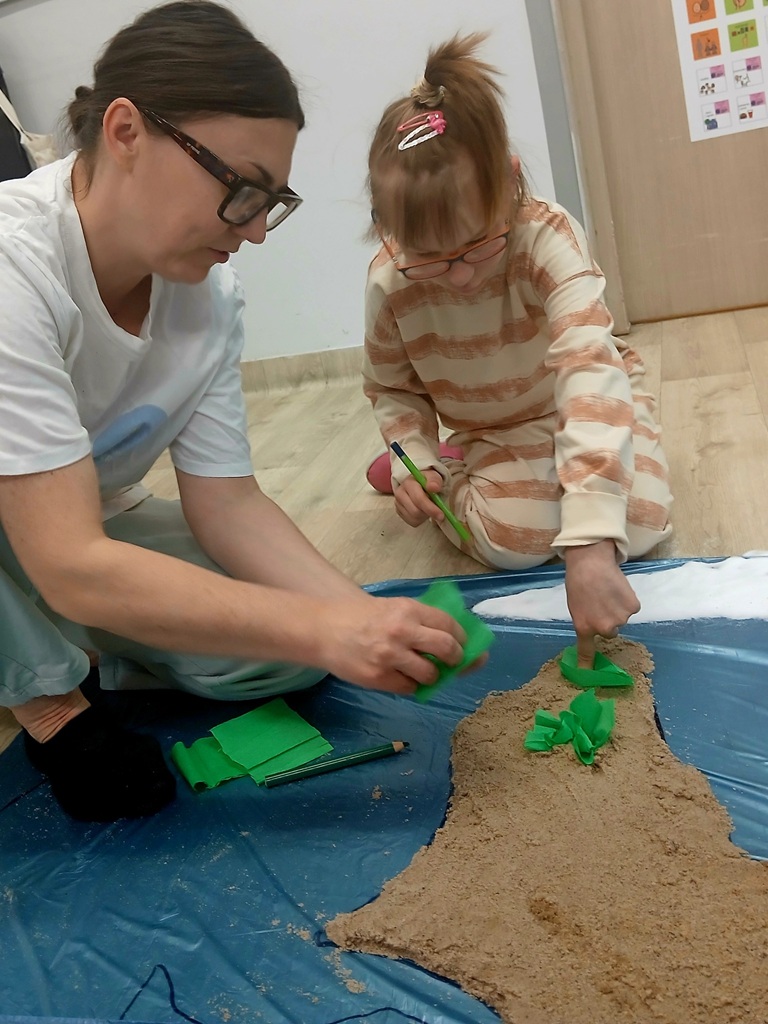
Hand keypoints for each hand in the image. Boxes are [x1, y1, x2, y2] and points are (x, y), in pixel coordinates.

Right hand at [317, 593, 468, 693]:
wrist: (324, 630)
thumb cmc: (361, 618)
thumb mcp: (392, 608)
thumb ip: (420, 620)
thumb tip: (455, 639)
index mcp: (408, 610)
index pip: (450, 625)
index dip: (463, 638)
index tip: (465, 645)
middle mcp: (402, 631)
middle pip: (447, 649)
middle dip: (457, 659)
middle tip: (453, 663)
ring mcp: (390, 657)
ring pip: (430, 674)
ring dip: (433, 676)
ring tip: (424, 672)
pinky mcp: (379, 678)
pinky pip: (409, 688)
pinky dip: (411, 685)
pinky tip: (402, 677)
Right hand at [394, 471, 444, 527]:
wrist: (419, 483)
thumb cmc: (427, 481)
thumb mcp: (434, 477)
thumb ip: (435, 481)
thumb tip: (434, 487)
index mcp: (408, 483)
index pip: (418, 499)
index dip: (430, 508)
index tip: (441, 515)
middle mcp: (400, 494)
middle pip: (415, 511)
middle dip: (429, 513)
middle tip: (439, 514)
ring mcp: (398, 504)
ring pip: (414, 518)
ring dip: (425, 517)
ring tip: (429, 508)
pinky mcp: (399, 512)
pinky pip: (412, 522)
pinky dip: (420, 520)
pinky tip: (423, 512)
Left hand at [564, 540, 640, 667]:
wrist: (591, 562)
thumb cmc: (578, 581)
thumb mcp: (576, 606)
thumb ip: (586, 620)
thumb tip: (596, 627)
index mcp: (584, 627)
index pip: (587, 650)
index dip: (587, 663)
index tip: (587, 674)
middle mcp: (603, 627)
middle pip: (611, 631)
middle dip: (608, 620)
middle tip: (601, 602)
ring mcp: (620, 618)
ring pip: (622, 618)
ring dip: (617, 608)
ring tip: (607, 591)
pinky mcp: (633, 607)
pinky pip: (632, 608)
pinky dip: (627, 600)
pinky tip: (618, 588)